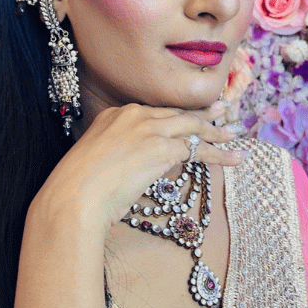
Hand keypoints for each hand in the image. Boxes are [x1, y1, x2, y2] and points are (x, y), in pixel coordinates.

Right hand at [32, 101, 243, 229]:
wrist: (74, 196)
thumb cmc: (78, 189)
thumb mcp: (98, 162)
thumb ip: (120, 157)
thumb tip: (138, 168)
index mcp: (114, 115)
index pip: (154, 113)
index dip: (175, 116)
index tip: (188, 117)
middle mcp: (132, 115)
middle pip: (176, 114)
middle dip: (201, 114)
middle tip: (222, 111)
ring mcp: (149, 129)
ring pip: (191, 127)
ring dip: (215, 132)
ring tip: (233, 135)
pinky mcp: (162, 148)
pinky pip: (198, 149)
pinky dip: (219, 155)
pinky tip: (233, 158)